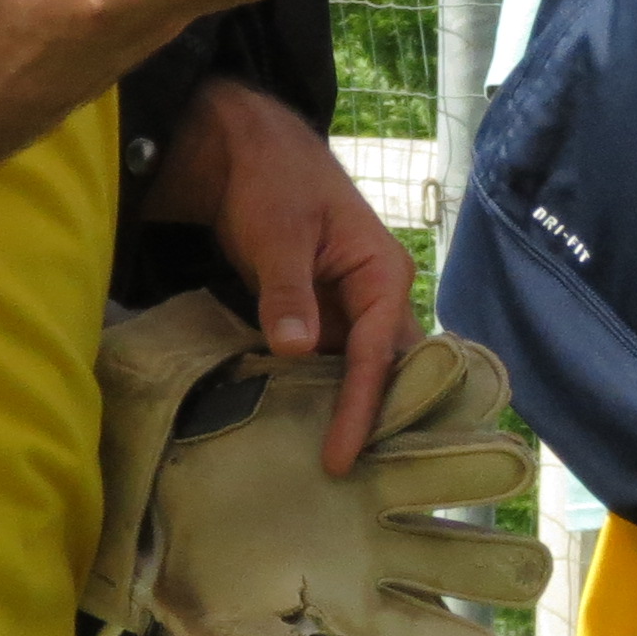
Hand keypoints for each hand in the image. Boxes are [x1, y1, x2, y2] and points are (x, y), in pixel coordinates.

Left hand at [159, 75, 419, 472]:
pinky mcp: (323, 316)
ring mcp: (351, 309)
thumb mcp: (277, 233)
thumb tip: (296, 350)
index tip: (341, 456)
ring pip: (363, 373)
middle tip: (364, 485)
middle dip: (380, 423)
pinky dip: (324, 396)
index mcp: (383, 273)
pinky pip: (331, 365)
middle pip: (390, 370)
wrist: (246, 151)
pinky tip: (308, 434)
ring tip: (342, 476)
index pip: (378, 353)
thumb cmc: (272, 181)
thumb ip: (287, 291)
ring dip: (353, 415)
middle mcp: (378, 296)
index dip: (360, 407)